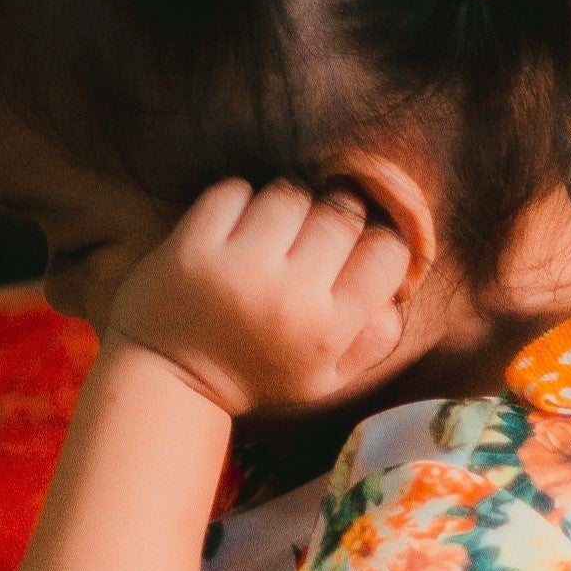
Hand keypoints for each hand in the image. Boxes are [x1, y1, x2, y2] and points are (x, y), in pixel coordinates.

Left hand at [106, 180, 413, 416]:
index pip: (389, 252)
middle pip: (342, 213)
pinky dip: (235, 203)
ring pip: (291, 193)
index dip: (373, 247)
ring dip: (281, 209)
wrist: (169, 380)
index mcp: (327, 333)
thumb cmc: (256, 372)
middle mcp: (288, 299)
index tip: (348, 258)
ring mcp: (237, 270)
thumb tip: (401, 287)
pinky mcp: (193, 247)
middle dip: (327, 222)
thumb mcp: (324, 379)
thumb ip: (373, 337)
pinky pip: (235, 190)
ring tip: (264, 241)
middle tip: (302, 248)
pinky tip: (229, 235)